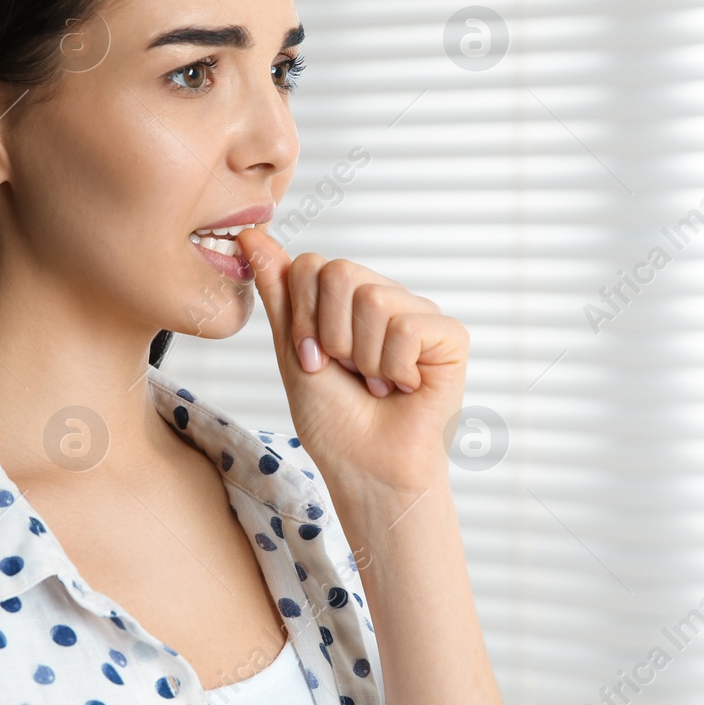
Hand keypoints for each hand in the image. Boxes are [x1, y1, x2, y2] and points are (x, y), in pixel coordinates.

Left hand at [237, 227, 467, 498]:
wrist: (365, 469)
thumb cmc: (333, 420)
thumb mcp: (292, 350)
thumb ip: (279, 291)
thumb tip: (252, 235)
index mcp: (347, 299)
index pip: (310, 264)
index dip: (302, 318)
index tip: (313, 360)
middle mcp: (385, 297)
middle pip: (339, 273)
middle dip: (330, 335)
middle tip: (347, 371)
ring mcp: (419, 313)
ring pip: (373, 299)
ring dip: (363, 357)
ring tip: (377, 382)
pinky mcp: (451, 336)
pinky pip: (408, 327)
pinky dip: (395, 368)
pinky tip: (404, 387)